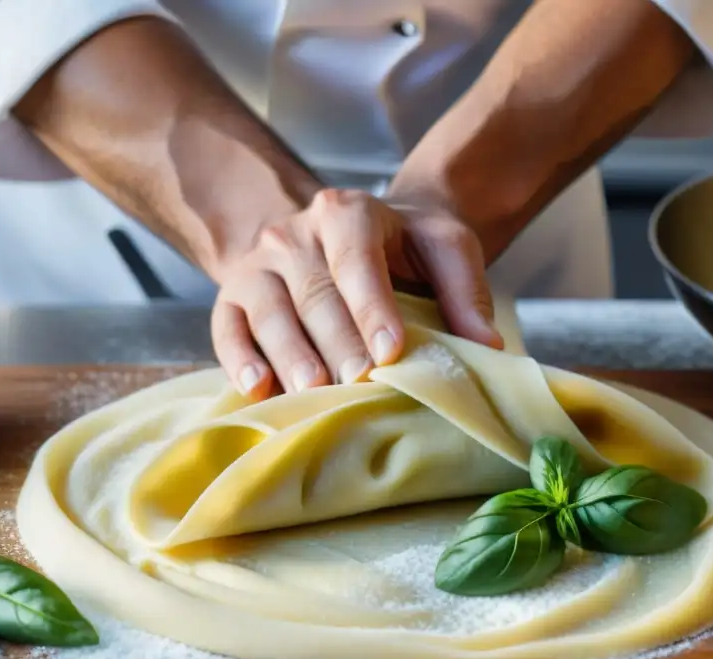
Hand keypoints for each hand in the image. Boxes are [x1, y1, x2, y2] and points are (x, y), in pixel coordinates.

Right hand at [210, 189, 501, 399]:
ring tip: (312, 392)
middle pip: (312, 291)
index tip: (391, 351)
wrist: (353, 235)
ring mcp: (258, 264)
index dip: (372, 306)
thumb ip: (467, 291)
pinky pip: (226, 326)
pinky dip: (237, 358)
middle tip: (358, 383)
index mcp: (347, 212)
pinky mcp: (232, 296)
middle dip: (336, 341)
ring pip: (268, 310)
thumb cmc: (405, 249)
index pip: (356, 258)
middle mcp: (294, 233)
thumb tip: (486, 346)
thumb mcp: (446, 250)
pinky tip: (257, 389)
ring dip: (289, 354)